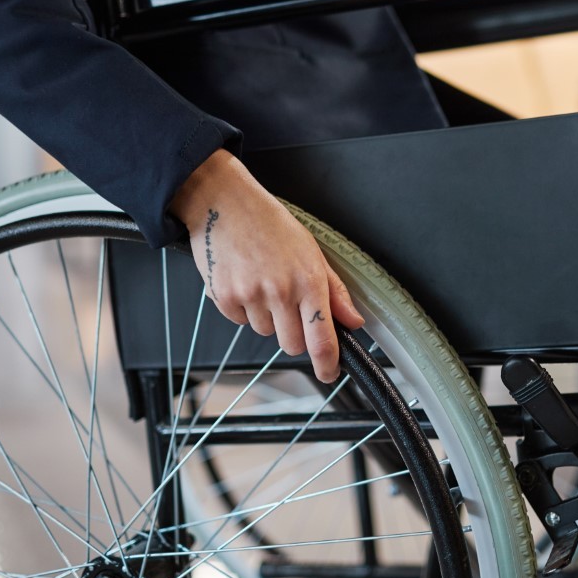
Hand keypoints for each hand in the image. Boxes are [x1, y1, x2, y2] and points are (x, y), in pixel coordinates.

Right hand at [169, 149, 364, 381]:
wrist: (224, 204)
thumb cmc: (270, 223)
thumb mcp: (312, 251)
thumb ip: (334, 291)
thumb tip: (354, 321)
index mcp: (309, 280)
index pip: (322, 339)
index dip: (328, 364)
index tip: (330, 373)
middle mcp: (281, 292)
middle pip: (292, 345)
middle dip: (294, 335)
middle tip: (288, 306)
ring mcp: (251, 296)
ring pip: (265, 333)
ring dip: (267, 317)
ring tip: (263, 281)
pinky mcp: (224, 298)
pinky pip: (240, 321)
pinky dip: (243, 309)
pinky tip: (244, 280)